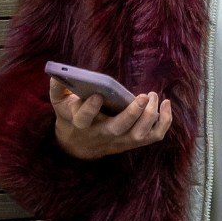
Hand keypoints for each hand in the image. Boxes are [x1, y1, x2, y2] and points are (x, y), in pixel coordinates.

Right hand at [49, 78, 172, 160]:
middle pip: (118, 129)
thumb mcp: (60, 104)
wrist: (79, 146)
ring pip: (138, 135)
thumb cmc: (72, 117)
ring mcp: (119, 141)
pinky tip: (165, 104)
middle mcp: (102, 134)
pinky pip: (153, 136)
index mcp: (81, 123)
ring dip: (150, 116)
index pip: (84, 119)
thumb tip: (56, 75)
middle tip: (142, 96)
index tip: (97, 95)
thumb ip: (57, 89)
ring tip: (153, 95)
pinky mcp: (132, 141)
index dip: (89, 108)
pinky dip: (164, 122)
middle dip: (132, 114)